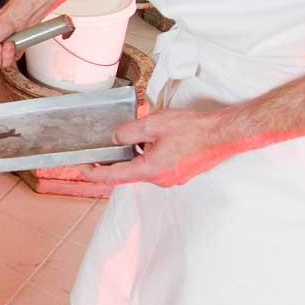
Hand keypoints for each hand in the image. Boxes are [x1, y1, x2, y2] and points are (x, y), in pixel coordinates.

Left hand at [77, 107, 236, 188]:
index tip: (79, 166)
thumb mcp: (154, 124)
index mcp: (149, 170)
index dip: (92, 172)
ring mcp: (170, 178)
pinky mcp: (178, 173)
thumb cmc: (195, 130)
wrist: (225, 135)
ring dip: (132, 155)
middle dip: (112, 160)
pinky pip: (155, 166)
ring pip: (142, 168)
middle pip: (126, 172)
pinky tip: (148, 140)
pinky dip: (146, 155)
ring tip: (126, 137)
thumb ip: (129, 132)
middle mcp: (159, 180)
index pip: (112, 176)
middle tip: (99, 147)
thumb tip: (115, 137)